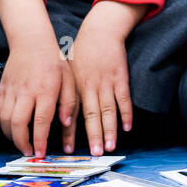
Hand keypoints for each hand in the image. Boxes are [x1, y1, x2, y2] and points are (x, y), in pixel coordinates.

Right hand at [0, 40, 75, 157]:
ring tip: (20, 143)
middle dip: (21, 143)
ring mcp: (11, 90)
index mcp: (45, 90)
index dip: (39, 140)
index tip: (40, 153)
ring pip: (5, 120)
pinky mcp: (2, 88)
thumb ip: (69, 103)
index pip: (41, 121)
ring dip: (10, 136)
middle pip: (18, 123)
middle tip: (28, 152)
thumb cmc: (54, 61)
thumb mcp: (70, 79)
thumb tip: (65, 123)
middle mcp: (26, 91)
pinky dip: (2, 123)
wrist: (31, 42)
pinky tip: (10, 128)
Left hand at [67, 3, 135, 155]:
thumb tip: (60, 115)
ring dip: (110, 130)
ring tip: (110, 147)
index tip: (67, 149)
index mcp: (75, 87)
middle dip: (93, 136)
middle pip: (91, 116)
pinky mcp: (120, 78)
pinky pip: (123, 99)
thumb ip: (65, 92)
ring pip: (108, 111)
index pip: (72, 114)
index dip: (69, 132)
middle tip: (95, 154)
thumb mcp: (67, 71)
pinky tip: (127, 128)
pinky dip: (126, 114)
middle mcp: (89, 87)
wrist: (100, 32)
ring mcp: (106, 83)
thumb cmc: (82, 53)